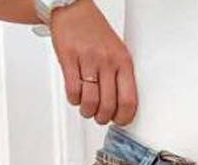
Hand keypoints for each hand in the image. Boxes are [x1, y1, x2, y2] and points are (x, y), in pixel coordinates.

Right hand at [49, 0, 137, 125]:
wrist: (73, 10)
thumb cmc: (95, 33)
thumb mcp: (117, 52)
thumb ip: (121, 78)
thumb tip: (121, 107)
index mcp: (123, 62)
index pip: (128, 100)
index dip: (123, 117)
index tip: (119, 121)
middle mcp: (107, 61)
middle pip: (108, 106)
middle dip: (102, 118)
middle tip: (100, 116)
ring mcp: (88, 60)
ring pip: (90, 102)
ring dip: (87, 111)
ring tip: (87, 108)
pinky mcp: (69, 59)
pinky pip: (73, 91)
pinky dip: (74, 100)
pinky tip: (76, 95)